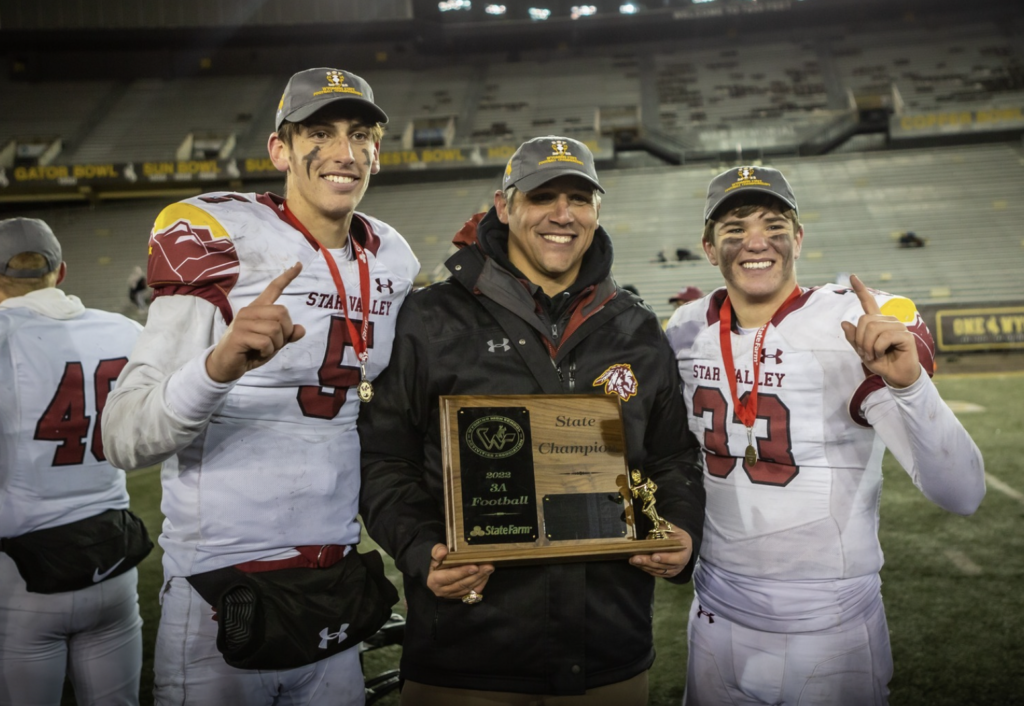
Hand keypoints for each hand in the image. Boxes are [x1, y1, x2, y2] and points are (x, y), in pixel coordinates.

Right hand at [206, 263, 306, 382]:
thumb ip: (287, 335)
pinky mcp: (239, 335)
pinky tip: (258, 353)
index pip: (274, 288)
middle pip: (283, 313)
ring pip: (275, 329)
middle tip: (274, 343)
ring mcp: (243, 322)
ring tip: (264, 349)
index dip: (287, 277)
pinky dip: (267, 352)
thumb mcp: (273, 343)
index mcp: (258, 309)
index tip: (299, 265)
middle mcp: (250, 311)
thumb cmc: (251, 351)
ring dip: (276, 344)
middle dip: (285, 332)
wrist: (227, 365)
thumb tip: (301, 329)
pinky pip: (266, 342)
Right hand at [426, 544, 493, 600]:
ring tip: (489, 569)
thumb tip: (443, 551)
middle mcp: (442, 590)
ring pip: (468, 588)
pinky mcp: (459, 596)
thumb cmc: (435, 561)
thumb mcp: (433, 554)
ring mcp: (452, 595)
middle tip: (488, 566)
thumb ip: (437, 551)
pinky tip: (486, 575)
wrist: (434, 572)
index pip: (449, 577)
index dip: (462, 572)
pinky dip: (480, 584)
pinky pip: (472, 593)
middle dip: (476, 575)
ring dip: (480, 579)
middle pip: (462, 584)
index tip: (474, 567)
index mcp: (434, 581)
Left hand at [629, 527, 691, 578]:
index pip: (676, 559)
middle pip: (662, 565)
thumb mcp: (675, 530)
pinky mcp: (666, 574)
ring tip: (632, 560)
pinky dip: (645, 568)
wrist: (685, 547)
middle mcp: (679, 565)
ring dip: (643, 566)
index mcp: (684, 553)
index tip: (654, 556)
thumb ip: (664, 531)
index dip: (665, 558)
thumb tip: (651, 535)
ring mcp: (672, 571)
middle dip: (647, 561)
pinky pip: (654, 573)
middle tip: (635, 558)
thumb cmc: (678, 537)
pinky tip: (636, 564)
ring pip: (657, 570)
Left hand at [840, 274, 920, 388]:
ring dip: (868, 346)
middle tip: (865, 353)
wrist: (896, 375)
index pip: (868, 302)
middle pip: (864, 321)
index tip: (852, 276)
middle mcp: (888, 321)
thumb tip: (844, 323)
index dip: (861, 290)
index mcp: (877, 322)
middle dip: (860, 340)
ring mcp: (898, 326)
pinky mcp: (906, 335)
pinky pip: (884, 338)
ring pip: (873, 329)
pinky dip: (877, 349)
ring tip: (874, 355)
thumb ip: (854, 338)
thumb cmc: (881, 362)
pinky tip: (882, 355)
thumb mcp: (862, 351)